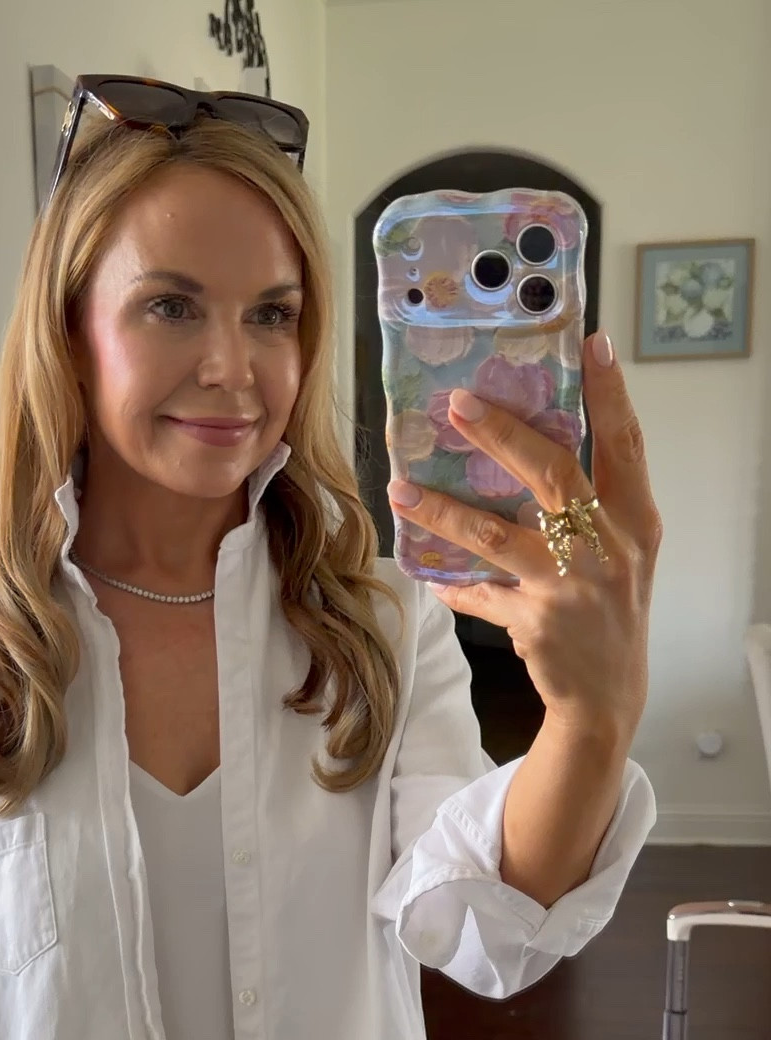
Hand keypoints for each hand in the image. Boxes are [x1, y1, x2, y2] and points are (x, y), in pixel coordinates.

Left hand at [389, 331, 661, 748]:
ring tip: (402, 489)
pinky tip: (425, 573)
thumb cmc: (610, 611)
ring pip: (498, 535)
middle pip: (555, 474)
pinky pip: (480, 595)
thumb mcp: (619, 553)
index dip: (610, 393)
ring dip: (445, 510)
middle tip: (459, 404)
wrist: (608, 696)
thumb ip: (591, 504)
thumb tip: (530, 444)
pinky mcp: (537, 622)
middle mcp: (609, 548)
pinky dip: (452, 584)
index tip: (591, 343)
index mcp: (635, 520)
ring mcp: (572, 587)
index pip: (625, 444)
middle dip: (503, 436)